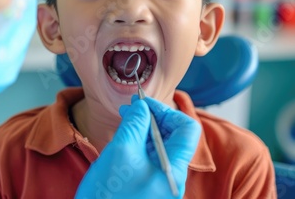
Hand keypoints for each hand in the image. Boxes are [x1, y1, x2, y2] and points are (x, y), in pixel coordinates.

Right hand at [75, 95, 200, 198]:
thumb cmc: (108, 195)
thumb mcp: (120, 151)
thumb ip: (135, 123)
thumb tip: (143, 106)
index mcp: (174, 169)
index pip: (186, 129)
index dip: (166, 111)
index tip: (143, 104)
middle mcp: (173, 177)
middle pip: (174, 137)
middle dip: (154, 118)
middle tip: (131, 109)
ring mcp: (162, 185)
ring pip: (161, 148)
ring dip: (145, 130)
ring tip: (125, 122)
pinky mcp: (150, 189)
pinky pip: (151, 160)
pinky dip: (140, 145)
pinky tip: (124, 140)